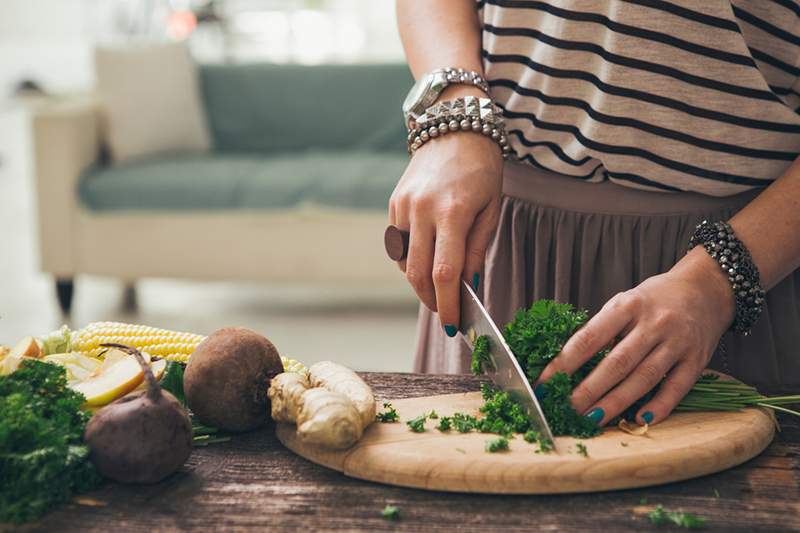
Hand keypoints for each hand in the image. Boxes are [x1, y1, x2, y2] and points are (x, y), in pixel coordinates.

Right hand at [388, 119, 502, 334]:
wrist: (455, 127)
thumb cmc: (482, 169)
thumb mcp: (491, 209)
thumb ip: (476, 249)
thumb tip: (467, 286)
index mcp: (452, 212)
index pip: (445, 273)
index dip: (447, 305)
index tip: (453, 325)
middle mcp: (422, 210)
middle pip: (418, 274)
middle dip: (432, 301)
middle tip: (446, 313)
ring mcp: (403, 207)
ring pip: (404, 263)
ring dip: (420, 283)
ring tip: (440, 285)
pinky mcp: (394, 204)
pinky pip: (398, 245)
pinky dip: (410, 261)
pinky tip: (427, 259)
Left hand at [535, 248, 735, 425]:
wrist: (705, 289)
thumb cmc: (653, 300)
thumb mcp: (624, 303)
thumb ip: (602, 329)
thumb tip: (569, 363)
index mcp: (627, 306)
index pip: (589, 337)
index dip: (565, 362)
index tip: (545, 382)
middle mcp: (654, 323)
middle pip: (617, 362)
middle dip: (588, 389)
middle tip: (566, 409)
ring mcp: (677, 342)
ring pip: (644, 378)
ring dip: (616, 402)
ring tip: (592, 419)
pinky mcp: (697, 360)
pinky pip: (677, 387)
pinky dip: (659, 406)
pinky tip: (640, 419)